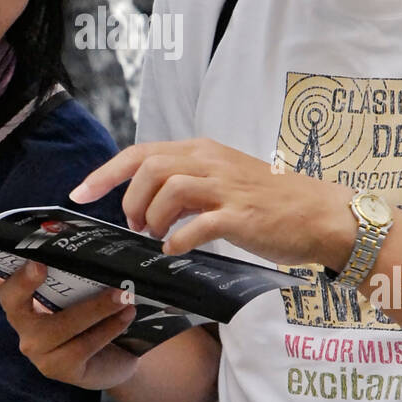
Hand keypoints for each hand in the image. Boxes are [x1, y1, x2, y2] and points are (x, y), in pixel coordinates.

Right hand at [0, 261, 140, 390]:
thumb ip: (79, 263)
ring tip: (123, 294)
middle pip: (12, 300)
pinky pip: (81, 347)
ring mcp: (37, 348)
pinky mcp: (59, 368)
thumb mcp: (85, 285)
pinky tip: (126, 316)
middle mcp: (22, 320)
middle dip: (23, 283)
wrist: (117, 354)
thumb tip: (97, 240)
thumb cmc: (96, 310)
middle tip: (41, 265)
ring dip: (94, 308)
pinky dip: (107, 328)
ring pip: (58, 326)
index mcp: (23, 292)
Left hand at [68, 138, 356, 267]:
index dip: (105, 172)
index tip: (80, 192)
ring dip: (152, 217)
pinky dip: (178, 240)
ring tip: (156, 235)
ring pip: (169, 190)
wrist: (321, 214)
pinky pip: (197, 225)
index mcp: (204, 151)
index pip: (141, 152)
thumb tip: (148, 201)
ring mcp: (227, 188)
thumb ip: (187, 184)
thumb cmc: (272, 201)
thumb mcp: (224, 180)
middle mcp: (212, 162)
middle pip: (149, 168)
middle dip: (130, 199)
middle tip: (135, 224)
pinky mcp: (242, 216)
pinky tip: (177, 249)